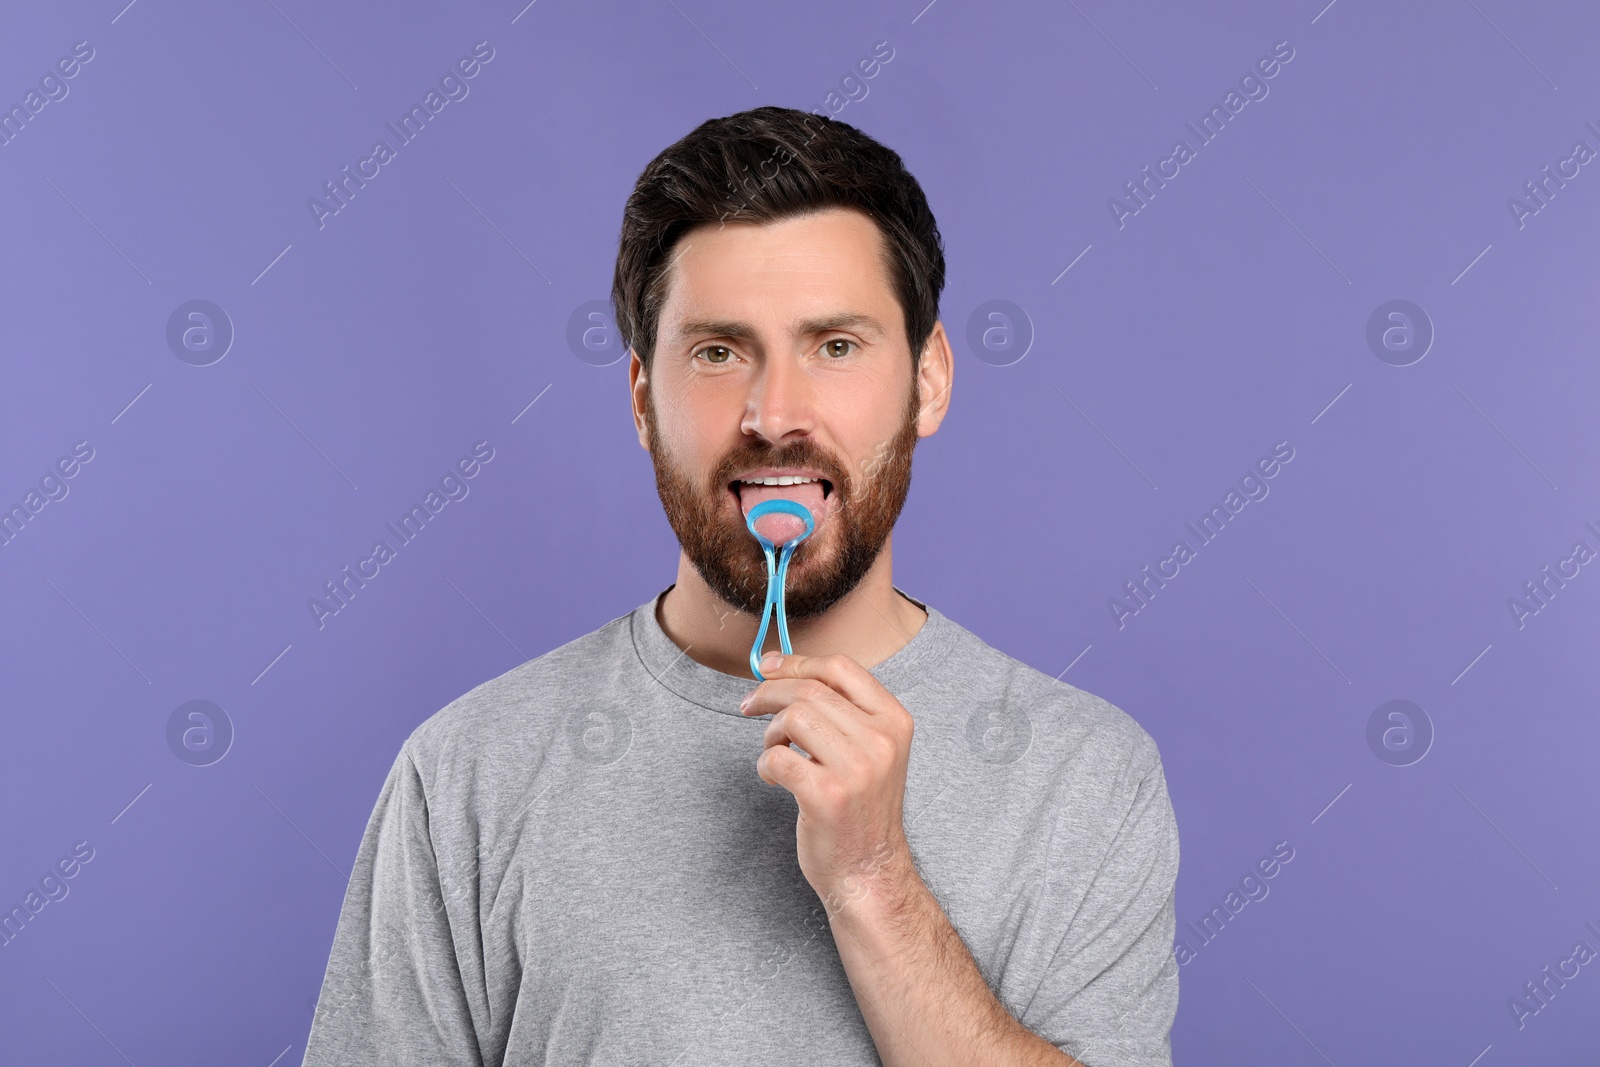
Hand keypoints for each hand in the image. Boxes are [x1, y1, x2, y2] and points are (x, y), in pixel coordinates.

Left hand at [740, 651, 917, 913]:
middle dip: (770, 694)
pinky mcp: (827, 796)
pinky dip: (765, 765)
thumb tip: (782, 667)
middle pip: (810, 690)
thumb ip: (841, 710)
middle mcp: (881, 741)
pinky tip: (776, 779)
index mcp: (895, 721)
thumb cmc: (860, 809)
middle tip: (749, 706)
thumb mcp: (871, 751)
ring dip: (770, 733)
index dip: (798, 662)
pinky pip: (777, 757)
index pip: (841, 669)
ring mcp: (856, 769)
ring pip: (793, 718)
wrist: (870, 873)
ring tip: (775, 752)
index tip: (769, 667)